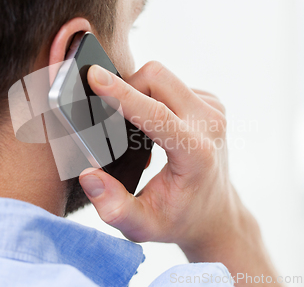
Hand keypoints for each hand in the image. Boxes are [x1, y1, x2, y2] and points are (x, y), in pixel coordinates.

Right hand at [80, 61, 231, 245]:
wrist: (215, 213)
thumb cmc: (179, 219)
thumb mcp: (144, 225)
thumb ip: (114, 207)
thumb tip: (89, 175)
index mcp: (196, 153)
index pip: (155, 113)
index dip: (122, 94)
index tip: (94, 77)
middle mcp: (210, 124)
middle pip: (156, 79)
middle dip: (126, 89)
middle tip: (112, 118)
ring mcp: (213, 110)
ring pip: (161, 77)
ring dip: (139, 93)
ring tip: (136, 130)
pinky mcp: (210, 102)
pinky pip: (171, 83)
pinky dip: (152, 96)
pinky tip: (153, 124)